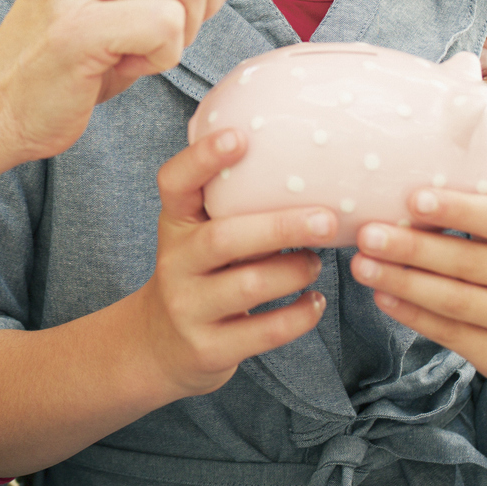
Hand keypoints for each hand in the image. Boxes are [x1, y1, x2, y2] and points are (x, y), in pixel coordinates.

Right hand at [132, 128, 327, 397]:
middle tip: (326, 220)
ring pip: (248, 286)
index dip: (202, 158)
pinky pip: (263, 333)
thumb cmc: (198, 275)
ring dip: (294, 272)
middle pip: (224, 239)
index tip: (239, 137)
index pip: (174, 183)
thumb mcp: (198, 235)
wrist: (159, 346)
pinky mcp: (209, 348)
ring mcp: (188, 308)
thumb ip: (231, 209)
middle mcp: (175, 263)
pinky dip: (298, 317)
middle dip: (280, 228)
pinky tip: (315, 303)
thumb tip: (305, 171)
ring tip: (317, 262)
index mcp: (174, 224)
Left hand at [348, 187, 486, 395]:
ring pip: (453, 301)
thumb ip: (486, 216)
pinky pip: (451, 333)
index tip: (413, 198)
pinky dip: (413, 315)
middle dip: (411, 248)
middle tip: (366, 234)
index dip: (456, 209)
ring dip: (402, 282)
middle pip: (466, 262)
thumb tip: (412, 189)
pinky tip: (383, 296)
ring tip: (361, 264)